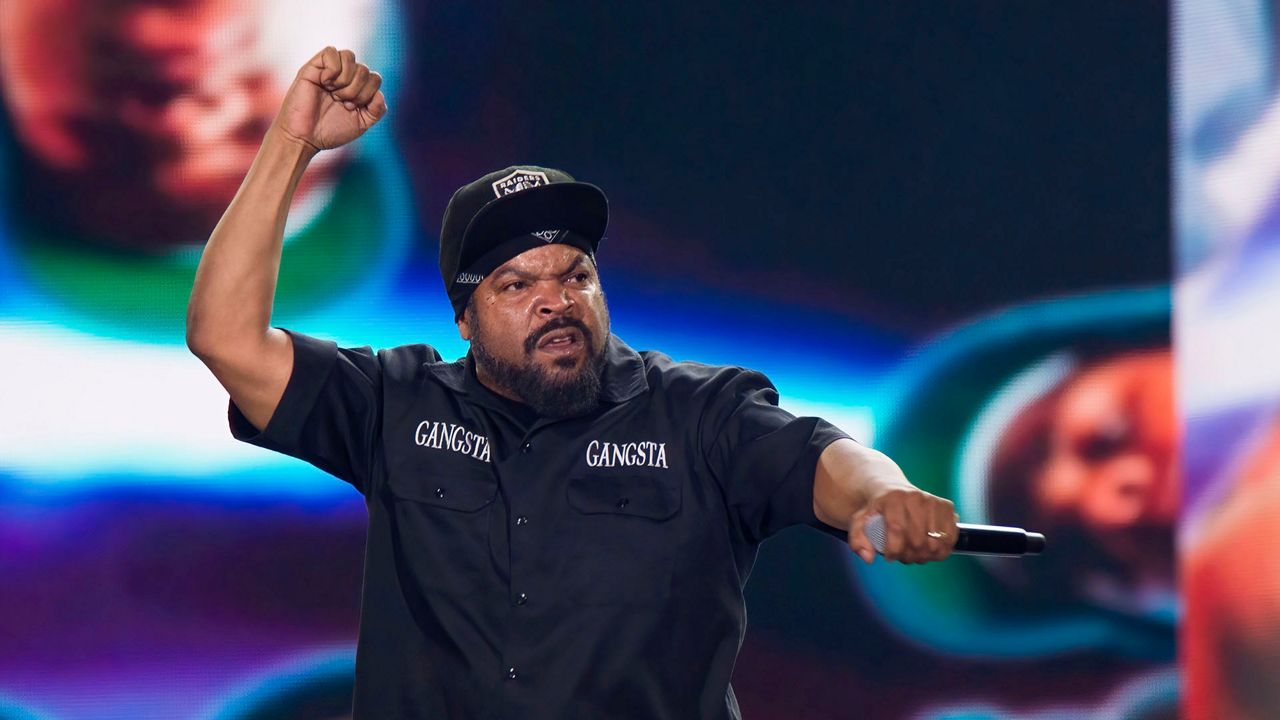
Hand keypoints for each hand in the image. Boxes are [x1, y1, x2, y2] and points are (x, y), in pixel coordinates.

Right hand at [272, 46, 387, 152]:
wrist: (304, 137)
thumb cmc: (330, 131)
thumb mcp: (361, 123)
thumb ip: (377, 110)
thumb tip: (379, 93)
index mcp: (357, 89)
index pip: (375, 78)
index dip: (368, 94)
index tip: (351, 107)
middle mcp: (345, 77)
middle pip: (364, 68)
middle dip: (356, 90)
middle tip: (341, 102)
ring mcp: (329, 71)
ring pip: (349, 56)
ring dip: (345, 78)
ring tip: (334, 92)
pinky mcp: (313, 67)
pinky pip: (331, 51)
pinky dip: (333, 68)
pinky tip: (325, 82)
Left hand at [847, 487, 957, 563]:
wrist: (893, 491)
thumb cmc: (877, 510)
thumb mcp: (860, 521)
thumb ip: (857, 539)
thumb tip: (868, 558)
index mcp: (893, 498)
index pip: (897, 530)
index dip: (894, 551)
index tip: (889, 557)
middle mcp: (915, 497)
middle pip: (917, 540)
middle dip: (909, 556)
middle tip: (902, 556)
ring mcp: (933, 501)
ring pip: (935, 542)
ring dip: (925, 555)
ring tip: (914, 553)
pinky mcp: (947, 507)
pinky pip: (950, 538)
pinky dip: (941, 551)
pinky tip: (930, 551)